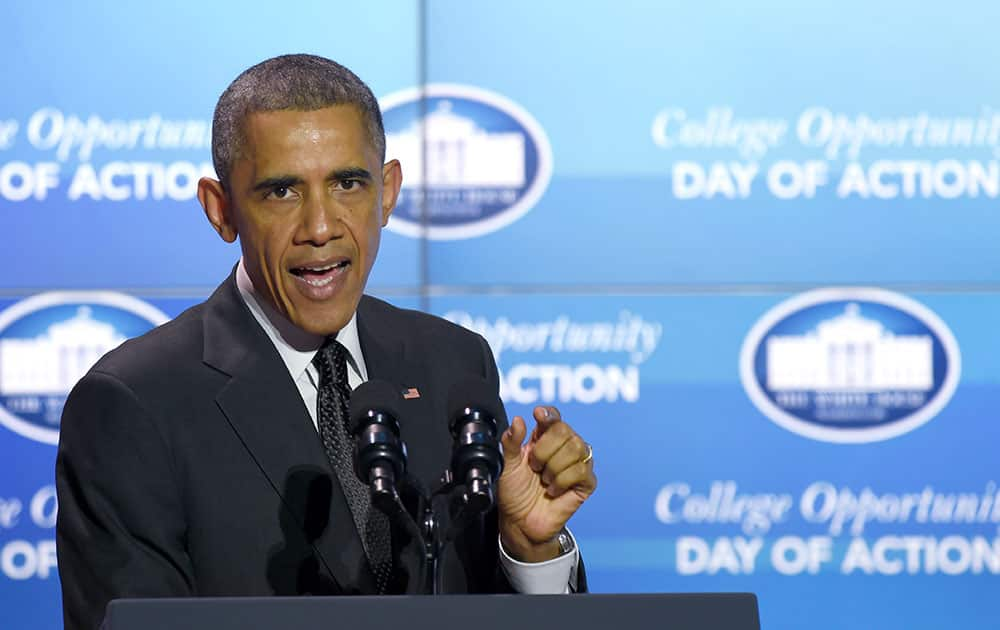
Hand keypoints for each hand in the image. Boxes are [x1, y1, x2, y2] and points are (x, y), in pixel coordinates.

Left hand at [497, 405, 596, 561]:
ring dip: (554, 466)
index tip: (538, 414)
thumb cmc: (514, 492)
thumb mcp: (507, 465)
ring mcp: (577, 464)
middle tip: (535, 467)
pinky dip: (562, 481)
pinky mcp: (586, 483)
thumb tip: (519, 420)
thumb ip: (511, 442)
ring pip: (576, 448)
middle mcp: (564, 447)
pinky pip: (581, 470)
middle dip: (544, 449)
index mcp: (544, 438)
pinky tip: (553, 490)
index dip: (548, 414)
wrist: (520, 522)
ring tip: (544, 480)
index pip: (554, 417)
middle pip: (565, 430)